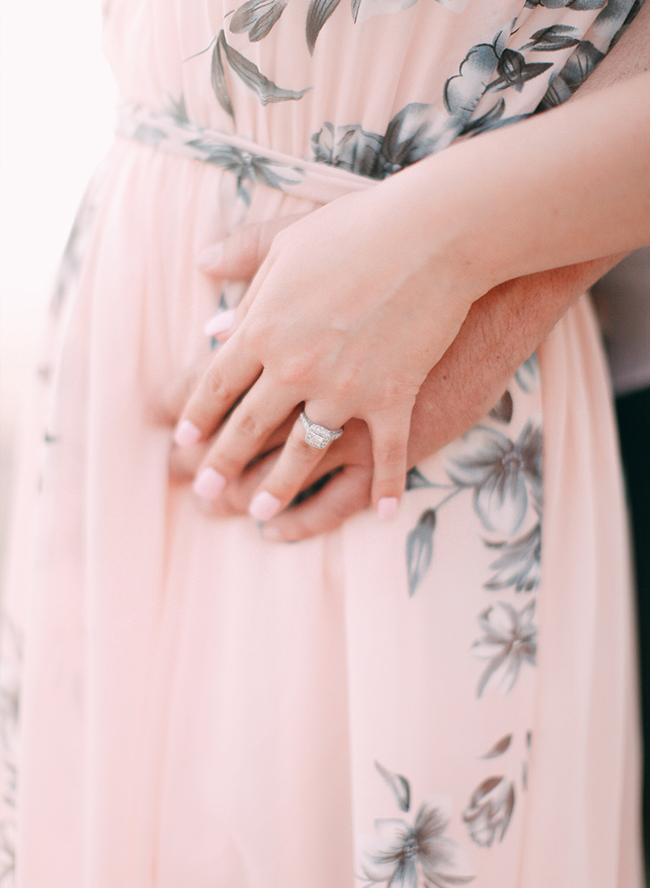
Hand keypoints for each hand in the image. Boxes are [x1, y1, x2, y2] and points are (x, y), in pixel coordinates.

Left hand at [172, 179, 489, 522]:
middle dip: (221, 462)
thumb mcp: (287, 241)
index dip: (195, 415)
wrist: (433, 233)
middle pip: (248, 426)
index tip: (181, 440)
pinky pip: (386, 457)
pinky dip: (386, 488)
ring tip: (259, 513)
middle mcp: (295, 367)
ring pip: (303, 453)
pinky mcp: (393, 399)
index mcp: (263, 328)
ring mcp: (345, 390)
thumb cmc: (358, 227)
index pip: (215, 384)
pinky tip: (383, 516)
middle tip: (202, 490)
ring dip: (279, 487)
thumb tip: (206, 294)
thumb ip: (244, 271)